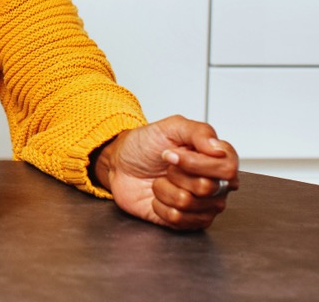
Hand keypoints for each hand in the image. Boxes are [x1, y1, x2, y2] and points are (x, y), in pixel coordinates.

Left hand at [93, 114, 238, 230]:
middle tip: (166, 167)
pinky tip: (158, 196)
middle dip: (175, 174)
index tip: (171, 154)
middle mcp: (216, 184)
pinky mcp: (189, 222)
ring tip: (160, 180)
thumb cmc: (146, 145)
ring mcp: (204, 205)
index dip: (195, 163)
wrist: (121, 165)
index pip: (227, 168)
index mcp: (217, 159)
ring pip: (188, 203)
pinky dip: (159, 205)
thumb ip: (199, 132)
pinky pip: (177, 218)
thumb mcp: (170, 127)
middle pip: (207, 187)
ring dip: (164, 189)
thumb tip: (219, 149)